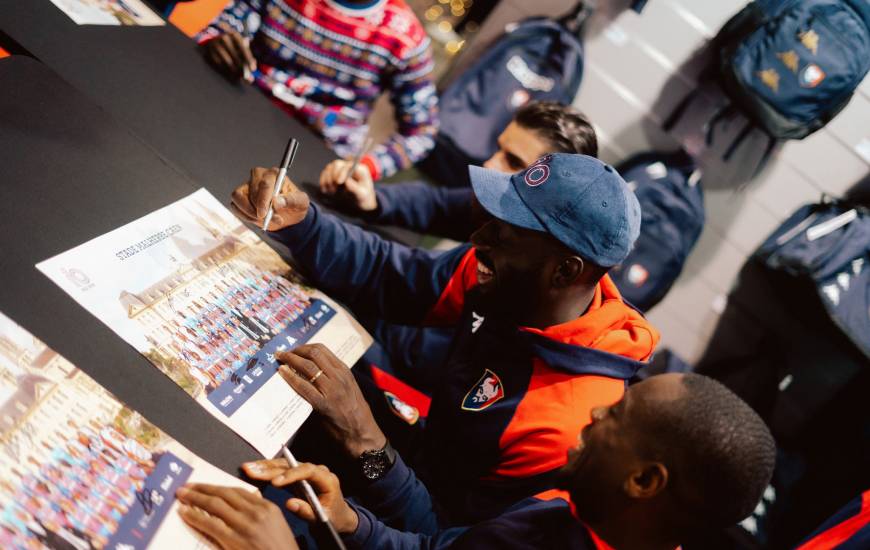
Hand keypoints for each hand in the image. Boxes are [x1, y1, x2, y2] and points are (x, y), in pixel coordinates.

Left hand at [176, 484, 298, 549]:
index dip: (217, 486)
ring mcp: (245, 526)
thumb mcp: (276, 526)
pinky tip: (185, 513)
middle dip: (203, 488)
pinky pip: (210, 524)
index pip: (238, 490)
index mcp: (267, 507)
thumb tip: (245, 502)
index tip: (205, 485)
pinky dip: (195, 516)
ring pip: (215, 505)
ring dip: (195, 498)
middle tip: (187, 486)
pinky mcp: (233, 540)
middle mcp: (256, 512)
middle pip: (224, 494)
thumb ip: (260, 512)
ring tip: (182, 495)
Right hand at [201, 32, 256, 80]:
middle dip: (242, 68)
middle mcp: (224, 38)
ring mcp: (216, 45)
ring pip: (228, 62)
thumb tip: (253, 64)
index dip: (248, 59)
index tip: (253, 69)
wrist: (214, 40)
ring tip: (241, 77)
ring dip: (236, 72)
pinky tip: (233, 75)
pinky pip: (221, 65)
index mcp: (234, 34)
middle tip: (248, 77)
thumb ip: (247, 54)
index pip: (243, 47)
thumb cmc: (232, 44)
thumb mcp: (240, 44)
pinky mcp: (210, 53)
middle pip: (235, 56)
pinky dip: (228, 72)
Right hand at [231, 167, 309, 230]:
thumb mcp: (301, 203)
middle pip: (250, 191)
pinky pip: (234, 206)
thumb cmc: (295, 205)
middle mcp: (258, 177)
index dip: (263, 200)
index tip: (264, 214)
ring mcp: (247, 186)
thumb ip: (291, 200)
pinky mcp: (240, 197)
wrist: (289, 214)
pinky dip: (244, 216)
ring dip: (249, 213)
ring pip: (238, 197)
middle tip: (268, 221)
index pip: (264, 184)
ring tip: (264, 221)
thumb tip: (276, 202)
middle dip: (258, 209)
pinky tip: (256, 220)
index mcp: (274, 174)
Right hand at [242, 459, 358, 533]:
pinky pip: (282, 470)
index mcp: (326, 479)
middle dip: (271, 469)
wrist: (338, 514)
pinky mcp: (297, 475)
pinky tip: (254, 470)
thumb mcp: (323, 517)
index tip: (274, 483)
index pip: (308, 471)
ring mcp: (306, 471)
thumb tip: (290, 504)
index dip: (290, 475)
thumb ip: (307, 511)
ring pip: (285, 465)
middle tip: (253, 471)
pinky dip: (267, 471)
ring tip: (248, 468)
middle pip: (292, 465)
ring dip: (266, 466)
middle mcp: (316, 471)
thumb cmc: (333, 516)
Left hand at [277, 343, 386, 457]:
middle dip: (295, 351)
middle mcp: (338, 376)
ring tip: (279, 359)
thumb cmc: (353, 411)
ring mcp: (331, 389)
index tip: (294, 349)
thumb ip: (333, 376)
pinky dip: (290, 377)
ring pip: (308, 366)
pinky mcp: (323, 404)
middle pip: (313, 354)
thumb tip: (311, 369)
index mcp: (344, 370)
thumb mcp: (347, 386)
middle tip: (283, 354)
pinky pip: (303, 387)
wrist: (361, 431)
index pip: (322, 349)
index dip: (304, 346)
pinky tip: (282, 373)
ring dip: (290, 360)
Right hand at [319, 159, 377, 211]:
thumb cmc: (364, 198)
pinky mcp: (333, 174)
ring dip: (327, 180)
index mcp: (360, 169)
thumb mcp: (362, 195)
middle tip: (334, 189)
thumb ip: (355, 188)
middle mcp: (349, 166)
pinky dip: (323, 182)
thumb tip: (346, 181)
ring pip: (329, 168)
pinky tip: (326, 190)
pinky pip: (324, 173)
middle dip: (333, 176)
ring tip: (332, 192)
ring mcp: (341, 169)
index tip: (339, 182)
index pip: (348, 165)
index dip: (342, 172)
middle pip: (336, 164)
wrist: (360, 202)